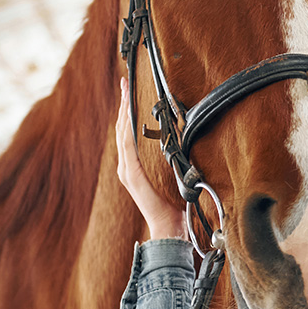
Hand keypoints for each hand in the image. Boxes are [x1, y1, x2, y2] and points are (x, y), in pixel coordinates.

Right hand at [115, 78, 186, 239]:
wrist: (168, 226)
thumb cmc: (175, 206)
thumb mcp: (174, 177)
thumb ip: (172, 161)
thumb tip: (184, 144)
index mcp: (135, 166)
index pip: (129, 132)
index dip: (128, 111)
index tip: (130, 91)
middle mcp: (127, 166)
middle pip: (122, 128)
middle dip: (124, 104)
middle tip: (125, 82)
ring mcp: (127, 170)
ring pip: (123, 133)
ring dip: (124, 110)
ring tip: (125, 90)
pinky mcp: (131, 175)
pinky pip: (127, 146)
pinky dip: (127, 129)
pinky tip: (128, 113)